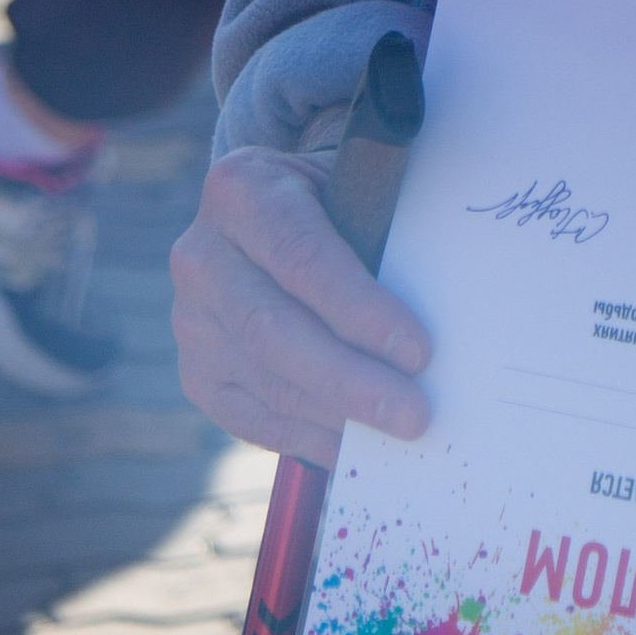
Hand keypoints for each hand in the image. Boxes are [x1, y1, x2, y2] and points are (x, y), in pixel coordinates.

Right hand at [171, 146, 432, 464]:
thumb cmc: (335, 201)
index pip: (302, 257)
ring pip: (266, 382)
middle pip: (276, 331)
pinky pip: (251, 418)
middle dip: (351, 380)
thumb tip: (444, 308)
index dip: (360, 309)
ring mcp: (191, 320)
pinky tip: (351, 446)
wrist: (271, 213)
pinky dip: (307, 438)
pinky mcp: (196, 373)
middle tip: (414, 414)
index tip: (418, 351)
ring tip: (395, 435)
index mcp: (242, 188)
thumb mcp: (354, 188)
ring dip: (336, 417)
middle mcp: (202, 255)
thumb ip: (381, 233)